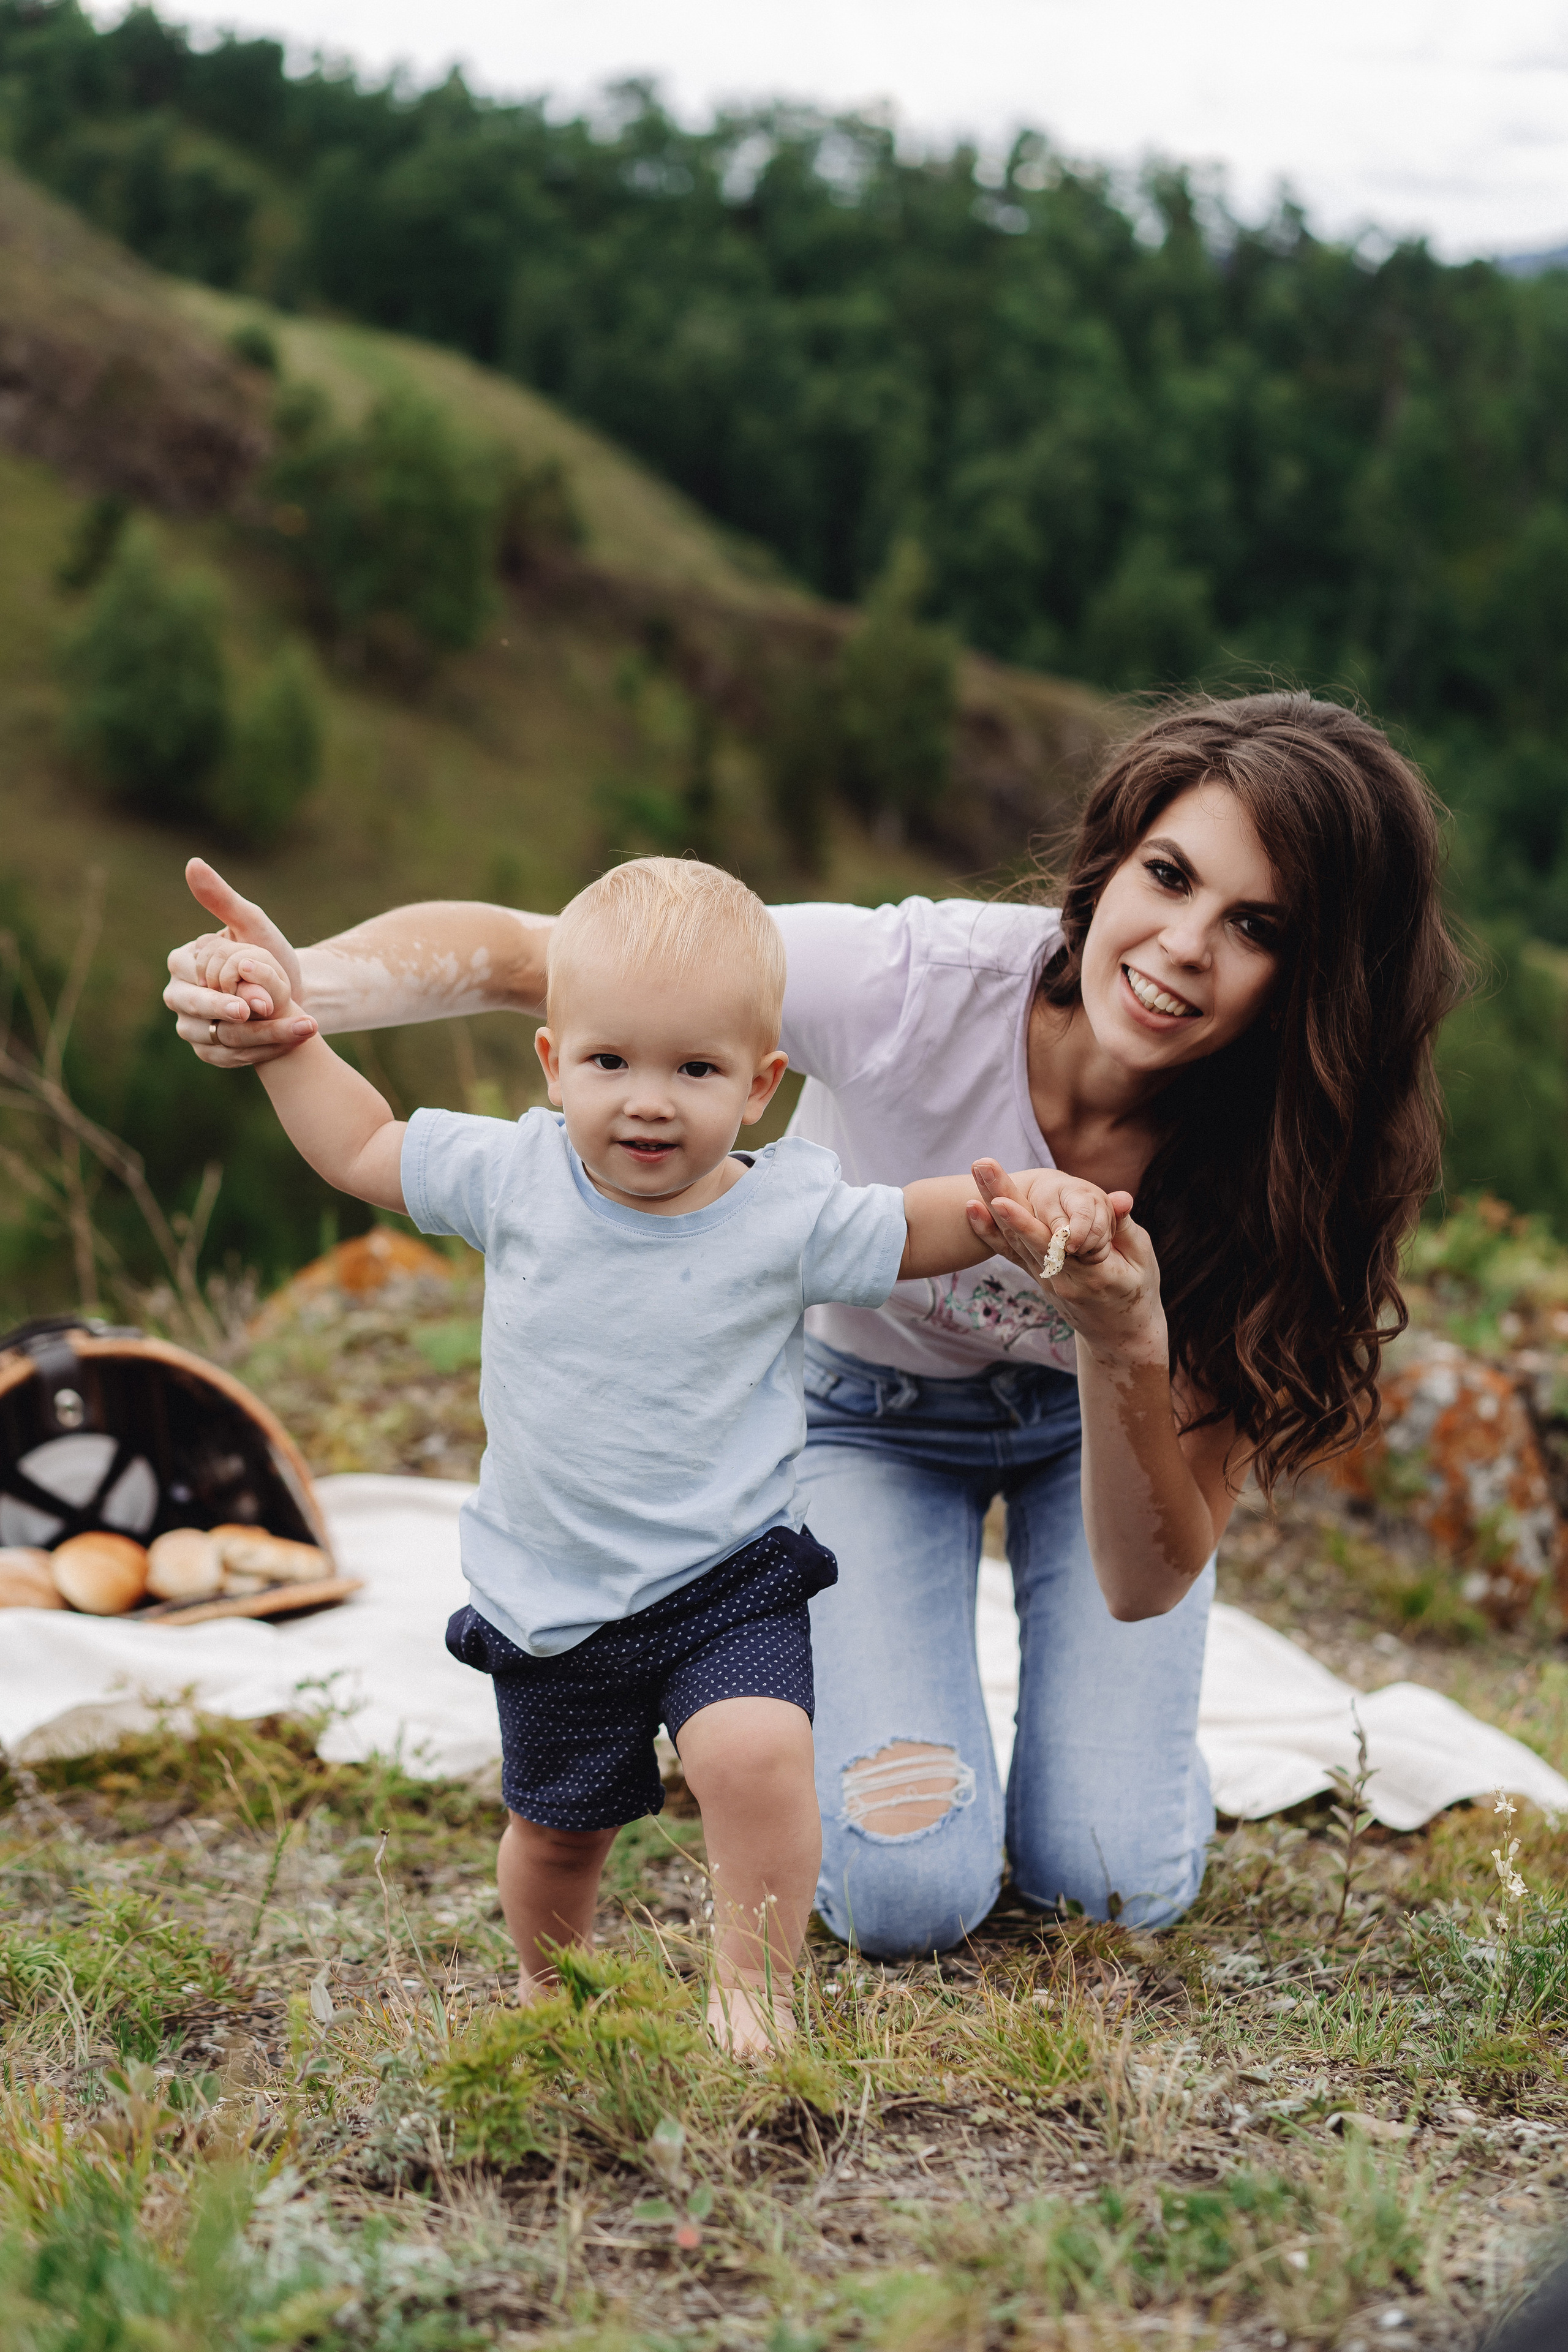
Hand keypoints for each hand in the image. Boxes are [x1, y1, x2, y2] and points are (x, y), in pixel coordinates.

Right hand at [163, 859, 315, 1066]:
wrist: (293, 993)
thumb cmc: (269, 955)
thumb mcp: (253, 925)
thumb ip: (223, 899)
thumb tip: (193, 863)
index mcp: (182, 963)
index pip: (189, 976)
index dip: (213, 986)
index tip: (241, 998)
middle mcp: (179, 996)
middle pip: (192, 1010)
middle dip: (224, 1013)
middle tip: (252, 1013)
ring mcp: (191, 1026)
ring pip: (211, 1038)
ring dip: (251, 1037)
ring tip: (292, 1031)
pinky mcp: (209, 1051)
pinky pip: (225, 1058)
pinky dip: (256, 1054)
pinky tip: (286, 1046)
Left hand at [965, 1159, 1167, 1366]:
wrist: (1118, 1334)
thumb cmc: (1137, 1290)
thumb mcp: (1142, 1259)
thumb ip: (1125, 1228)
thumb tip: (1121, 1199)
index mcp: (1092, 1274)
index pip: (1054, 1245)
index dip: (1026, 1224)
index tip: (1000, 1201)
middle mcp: (1061, 1279)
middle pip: (1025, 1234)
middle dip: (1001, 1197)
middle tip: (981, 1166)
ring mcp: (1045, 1279)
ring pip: (1014, 1239)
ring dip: (992, 1203)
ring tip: (978, 1169)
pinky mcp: (1038, 1275)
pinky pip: (1012, 1251)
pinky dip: (990, 1230)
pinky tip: (972, 1208)